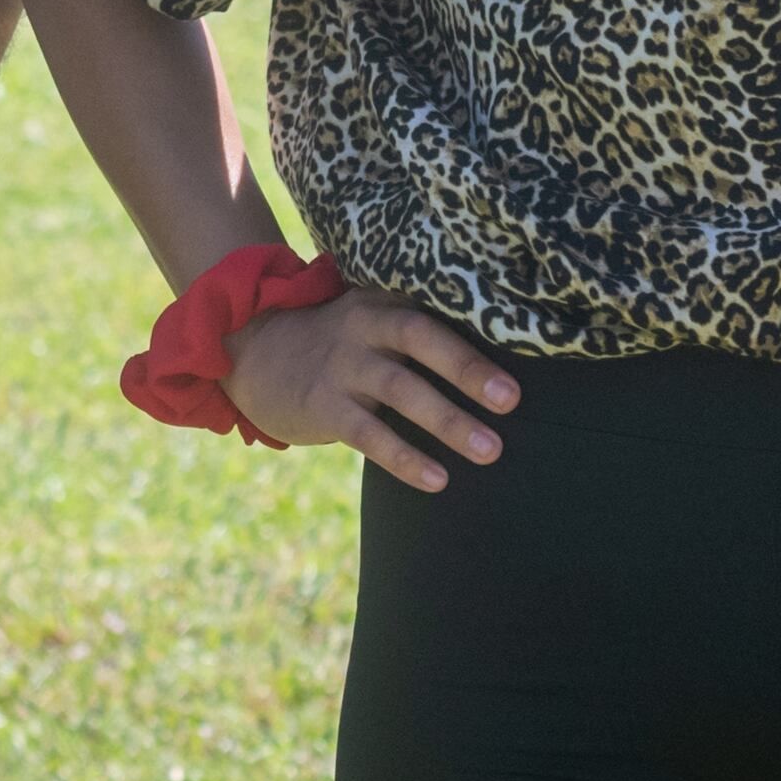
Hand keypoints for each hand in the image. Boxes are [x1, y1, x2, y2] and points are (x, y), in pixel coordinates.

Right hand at [220, 291, 515, 488]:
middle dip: (467, 367)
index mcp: (383, 301)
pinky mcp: (322, 405)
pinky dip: (404, 457)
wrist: (253, 352)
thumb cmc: (339, 343)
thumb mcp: (372, 320)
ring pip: (400, 390)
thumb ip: (420, 327)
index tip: (527, 344)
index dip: (479, 323)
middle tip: (512, 400)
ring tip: (490, 451)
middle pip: (419, 337)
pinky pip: (369, 434)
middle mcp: (363, 326)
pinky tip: (437, 479)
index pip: (435, 305)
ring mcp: (340, 366)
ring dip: (448, 421)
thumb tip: (502, 361)